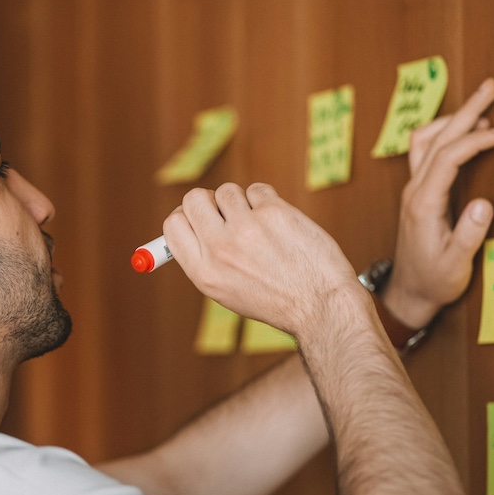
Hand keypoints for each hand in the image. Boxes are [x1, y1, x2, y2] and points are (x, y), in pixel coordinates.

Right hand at [163, 182, 360, 339]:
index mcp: (202, 271)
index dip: (185, 215)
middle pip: (194, 199)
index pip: (173, 224)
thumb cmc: (274, 299)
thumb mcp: (225, 291)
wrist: (320, 304)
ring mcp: (246, 228)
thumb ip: (203, 257)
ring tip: (261, 227)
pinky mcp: (273, 213)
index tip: (199, 217)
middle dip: (209, 201)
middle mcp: (219, 249)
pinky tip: (279, 224)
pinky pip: (257, 190)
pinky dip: (267, 201)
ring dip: (242, 202)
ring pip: (227, 191)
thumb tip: (186, 222)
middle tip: (227, 214)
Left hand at [383, 78, 493, 328]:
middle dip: (463, 111)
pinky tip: (461, 131)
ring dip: (451, 119)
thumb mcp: (456, 264)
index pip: (447, 158)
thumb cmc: (434, 280)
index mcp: (423, 204)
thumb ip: (469, 235)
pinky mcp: (416, 193)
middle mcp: (413, 191)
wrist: (408, 293)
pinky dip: (443, 135)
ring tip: (480, 104)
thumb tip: (484, 205)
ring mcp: (412, 190)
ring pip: (424, 142)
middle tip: (489, 86)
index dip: (475, 140)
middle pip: (435, 140)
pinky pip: (424, 153)